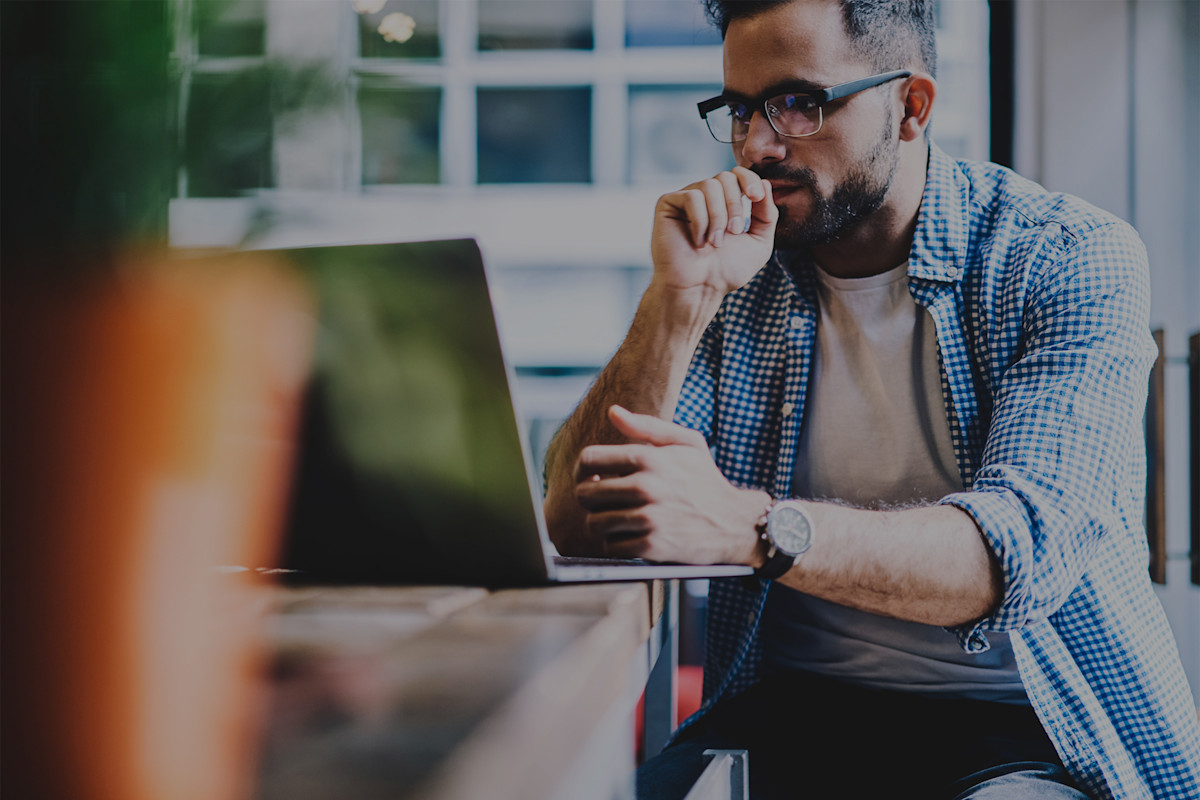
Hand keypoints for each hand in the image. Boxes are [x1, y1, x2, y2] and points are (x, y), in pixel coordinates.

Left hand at [573, 405, 767, 564]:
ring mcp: (648, 518)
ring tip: (618, 518)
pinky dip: (617, 543)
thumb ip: (647, 425)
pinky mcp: (652, 547)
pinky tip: (632, 535)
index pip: (589, 459)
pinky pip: (611, 546)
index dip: (584, 469)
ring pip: (594, 523)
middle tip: (606, 501)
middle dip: (591, 498)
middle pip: (585, 494)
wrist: (736, 523)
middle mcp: (646, 487)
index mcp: (649, 458)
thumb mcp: (687, 443)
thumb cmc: (706, 480)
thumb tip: (613, 412)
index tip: (593, 477)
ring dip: (602, 523)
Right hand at [650, 167, 777, 299]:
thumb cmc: (726, 271)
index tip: (756, 197)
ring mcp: (685, 200)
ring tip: (715, 242)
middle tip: (734, 232)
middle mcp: (704, 198)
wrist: (699, 290)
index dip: (750, 179)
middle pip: (725, 177)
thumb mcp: (759, 242)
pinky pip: (691, 197)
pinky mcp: (667, 204)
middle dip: (734, 204)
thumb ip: (767, 214)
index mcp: (724, 203)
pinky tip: (697, 241)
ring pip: (709, 185)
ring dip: (718, 216)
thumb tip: (766, 182)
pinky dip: (700, 220)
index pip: (737, 174)